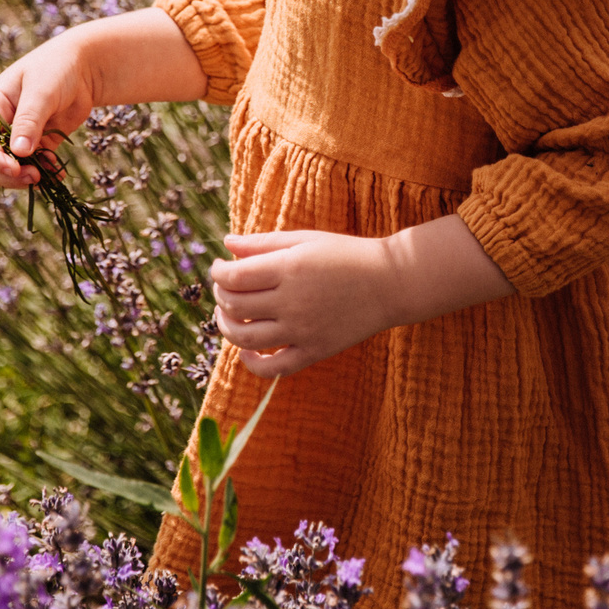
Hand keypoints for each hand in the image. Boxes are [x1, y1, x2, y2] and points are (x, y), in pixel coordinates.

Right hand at [0, 36, 95, 189]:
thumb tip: (18, 153)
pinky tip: (58, 174)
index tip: (15, 169)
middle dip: (8, 173)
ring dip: (25, 177)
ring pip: (11, 167)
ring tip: (48, 177)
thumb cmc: (57, 68)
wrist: (84, 66)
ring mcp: (20, 135)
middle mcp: (1, 123)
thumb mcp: (41, 91)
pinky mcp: (40, 142)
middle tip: (34, 177)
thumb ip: (29, 121)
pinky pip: (36, 164)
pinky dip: (45, 173)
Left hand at [209, 231, 402, 375]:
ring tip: (228, 316)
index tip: (220, 269)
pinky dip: (252, 364)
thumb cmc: (346, 255)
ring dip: (226, 327)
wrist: (390, 283)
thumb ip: (263, 243)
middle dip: (220, 296)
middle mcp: (292, 301)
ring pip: (245, 338)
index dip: (218, 274)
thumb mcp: (305, 240)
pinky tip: (247, 350)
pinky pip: (273, 368)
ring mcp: (302, 330)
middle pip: (235, 306)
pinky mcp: (314, 351)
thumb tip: (226, 244)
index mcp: (289, 268)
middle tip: (225, 289)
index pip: (234, 277)